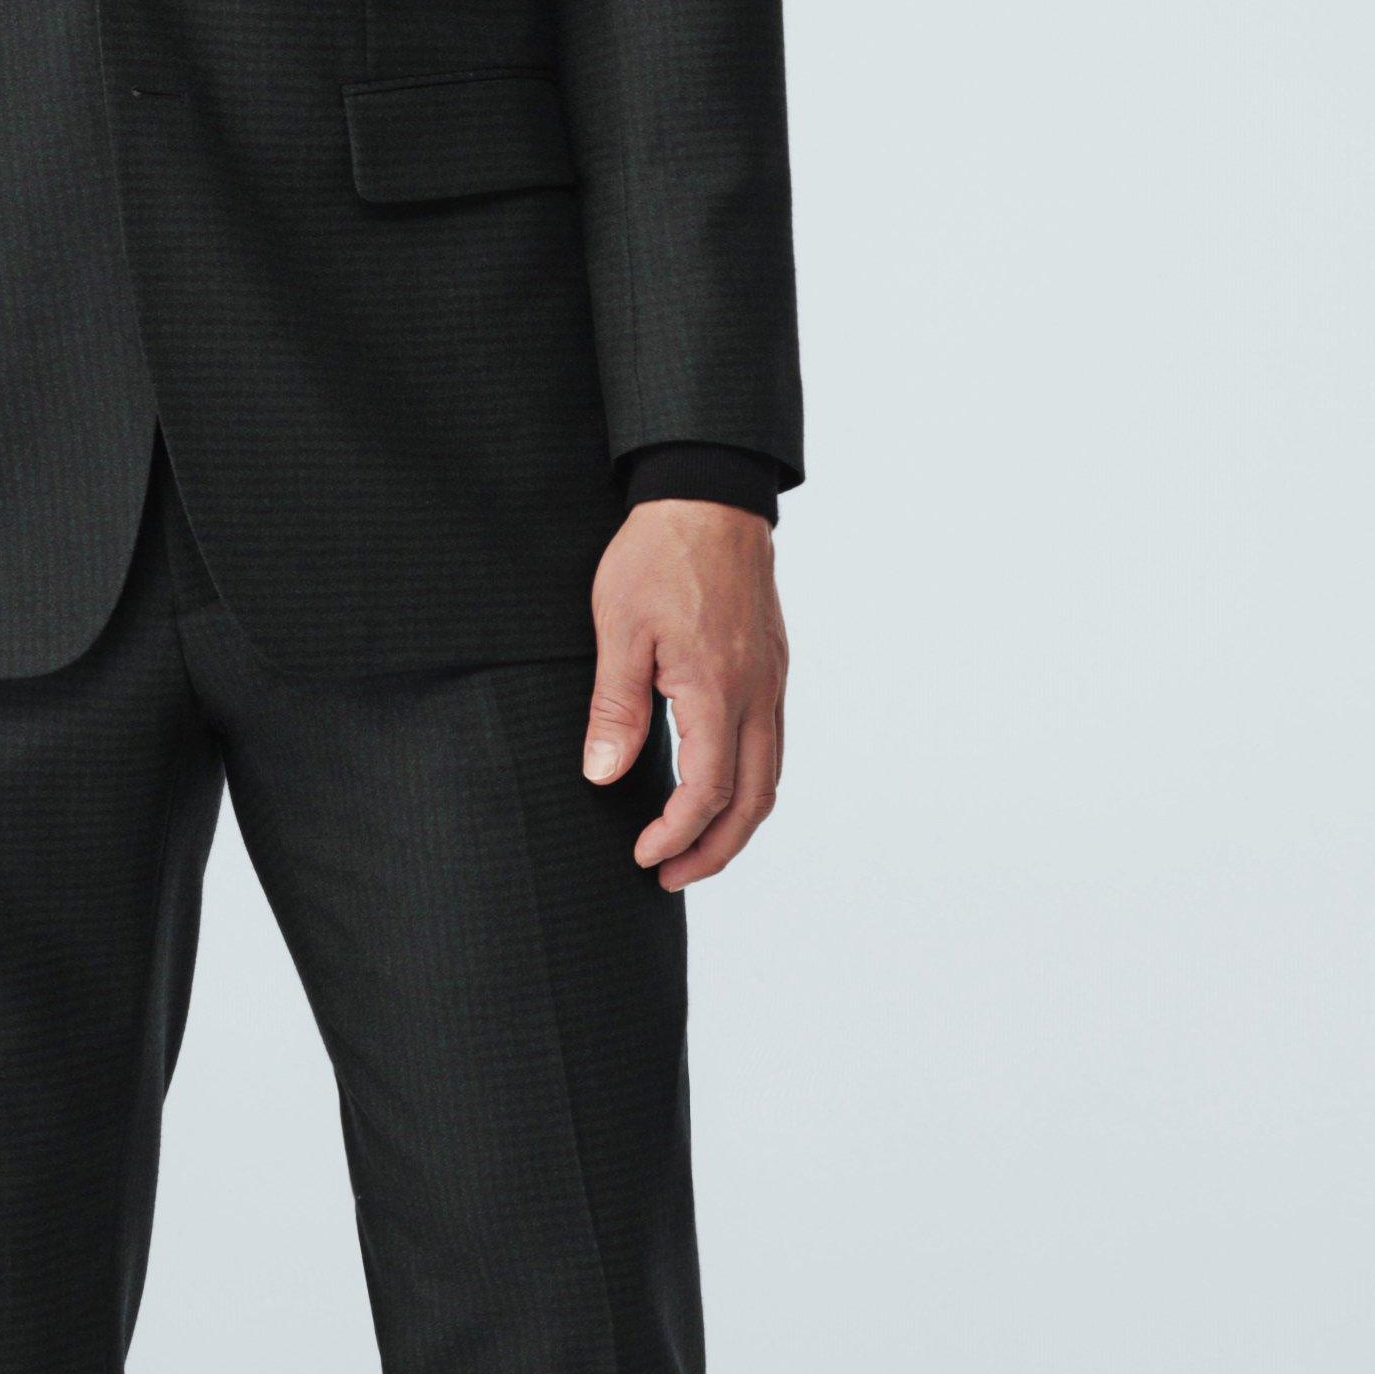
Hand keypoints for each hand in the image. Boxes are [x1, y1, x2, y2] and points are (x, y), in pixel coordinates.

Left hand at [584, 497, 785, 887]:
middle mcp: (757, 693)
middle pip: (754, 801)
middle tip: (671, 878)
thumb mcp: (619, 628)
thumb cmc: (658, 555)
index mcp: (718, 688)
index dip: (676, 835)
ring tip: (694, 849)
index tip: (643, 857)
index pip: (707, 790)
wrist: (709, 495)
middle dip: (715, 851)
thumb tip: (603, 775)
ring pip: (770, 776)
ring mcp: (771, 681)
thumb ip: (615, 707)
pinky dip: (748, 784)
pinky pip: (771, 744)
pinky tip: (716, 790)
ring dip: (736, 823)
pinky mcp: (771, 667)